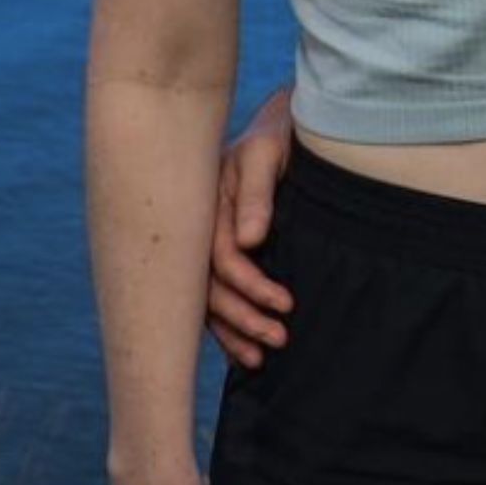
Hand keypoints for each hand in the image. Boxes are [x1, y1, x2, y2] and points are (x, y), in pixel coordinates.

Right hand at [207, 87, 293, 368]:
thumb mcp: (267, 153)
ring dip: (233, 330)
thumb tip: (251, 240)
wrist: (276, 127)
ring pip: (207, 298)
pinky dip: (227, 325)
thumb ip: (257, 194)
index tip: (286, 304)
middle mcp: (199, 229)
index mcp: (207, 205)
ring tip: (262, 357)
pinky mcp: (216, 252)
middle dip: (241, 318)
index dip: (251, 286)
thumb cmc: (276, 137)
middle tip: (280, 339)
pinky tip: (243, 352)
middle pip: (209, 286)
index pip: (221, 259)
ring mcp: (204, 243)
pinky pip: (212, 295)